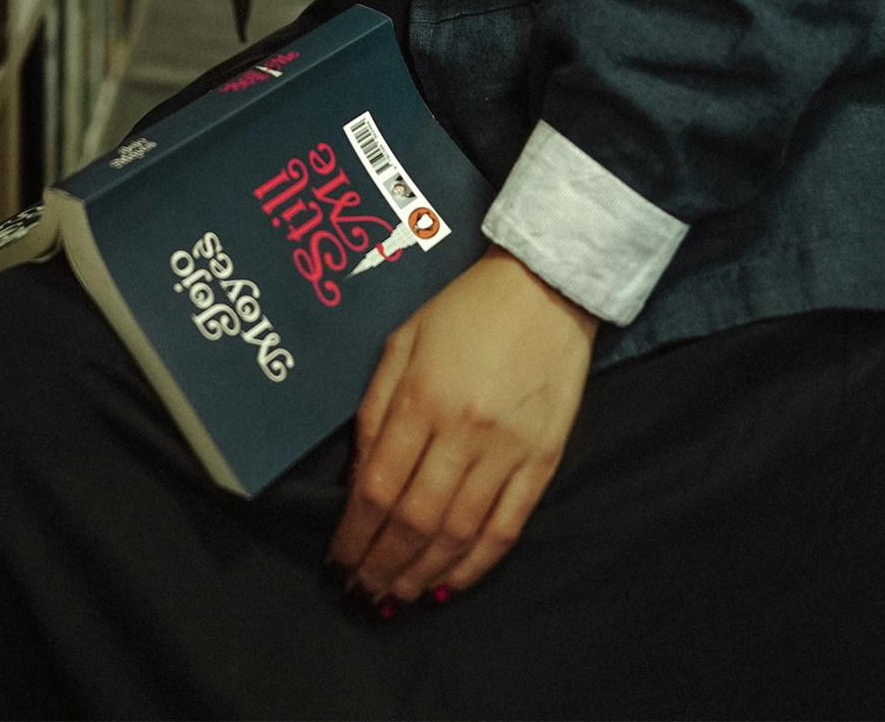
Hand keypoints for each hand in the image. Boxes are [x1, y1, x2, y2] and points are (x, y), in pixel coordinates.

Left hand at [328, 246, 596, 607]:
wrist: (546, 286)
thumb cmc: (464, 310)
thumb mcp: (403, 341)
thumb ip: (375, 409)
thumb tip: (356, 480)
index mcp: (422, 396)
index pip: (377, 487)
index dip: (354, 534)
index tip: (338, 561)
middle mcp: (463, 429)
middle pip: (414, 519)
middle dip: (382, 565)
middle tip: (361, 593)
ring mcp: (508, 448)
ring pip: (458, 533)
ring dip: (422, 574)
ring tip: (396, 598)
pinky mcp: (543, 459)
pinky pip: (507, 526)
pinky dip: (477, 564)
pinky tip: (451, 584)